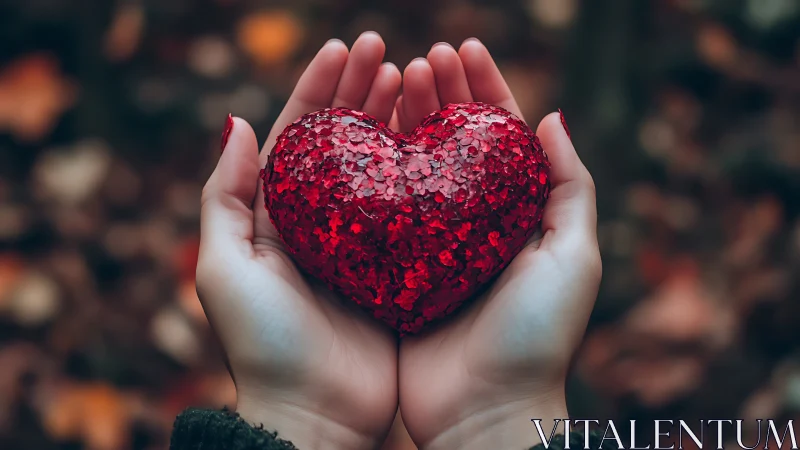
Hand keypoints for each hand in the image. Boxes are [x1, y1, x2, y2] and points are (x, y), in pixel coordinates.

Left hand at [197, 32, 402, 449]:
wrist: (314, 414)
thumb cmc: (263, 344)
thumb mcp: (223, 267)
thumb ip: (223, 196)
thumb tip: (236, 122)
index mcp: (278, 216)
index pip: (299, 136)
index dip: (319, 88)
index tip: (344, 47)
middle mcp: (324, 222)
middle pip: (344, 142)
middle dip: (362, 91)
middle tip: (388, 49)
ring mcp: (365, 243)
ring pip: (382, 166)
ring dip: (396, 119)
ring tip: (416, 76)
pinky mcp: (399, 267)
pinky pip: (413, 209)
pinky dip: (424, 170)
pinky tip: (441, 138)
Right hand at [398, 40, 601, 448]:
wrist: (485, 410)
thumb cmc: (537, 335)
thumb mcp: (573, 257)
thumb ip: (570, 187)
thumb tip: (552, 117)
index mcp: (514, 215)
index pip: (499, 136)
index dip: (484, 88)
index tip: (463, 46)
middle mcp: (469, 223)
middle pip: (453, 142)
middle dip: (441, 93)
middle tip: (422, 56)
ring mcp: (428, 244)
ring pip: (414, 167)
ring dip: (405, 119)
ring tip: (394, 76)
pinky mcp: (392, 269)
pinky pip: (380, 210)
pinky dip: (373, 171)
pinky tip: (362, 135)